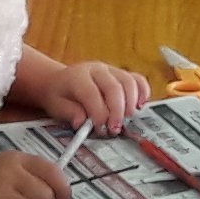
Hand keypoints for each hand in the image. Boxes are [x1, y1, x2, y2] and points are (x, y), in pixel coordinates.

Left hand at [26, 60, 151, 135]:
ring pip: (128, 81)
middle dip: (117, 111)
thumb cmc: (59, 95)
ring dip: (131, 103)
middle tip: (115, 129)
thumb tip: (82, 123)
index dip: (98, 112)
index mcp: (78, 76)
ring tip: (126, 120)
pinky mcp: (121, 74)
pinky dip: (142, 92)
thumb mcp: (57, 106)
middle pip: (114, 87)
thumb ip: (70, 113)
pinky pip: (137, 79)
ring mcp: (111, 69)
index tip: (100, 129)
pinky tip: (140, 105)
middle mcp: (96, 69)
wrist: (59, 81)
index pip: (92, 93)